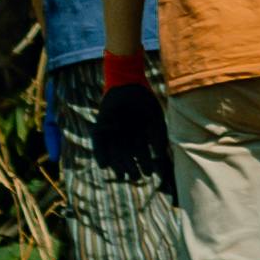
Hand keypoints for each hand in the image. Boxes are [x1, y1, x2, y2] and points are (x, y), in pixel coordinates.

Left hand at [94, 59, 173, 187]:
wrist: (127, 83)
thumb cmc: (144, 100)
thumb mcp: (156, 119)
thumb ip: (159, 137)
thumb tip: (160, 157)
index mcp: (138, 135)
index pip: (141, 155)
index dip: (145, 165)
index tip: (149, 173)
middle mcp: (125, 137)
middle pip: (128, 158)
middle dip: (132, 169)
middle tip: (135, 177)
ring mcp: (112, 134)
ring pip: (114, 155)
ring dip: (118, 166)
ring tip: (122, 174)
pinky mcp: (100, 129)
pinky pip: (98, 146)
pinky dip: (101, 156)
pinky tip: (106, 165)